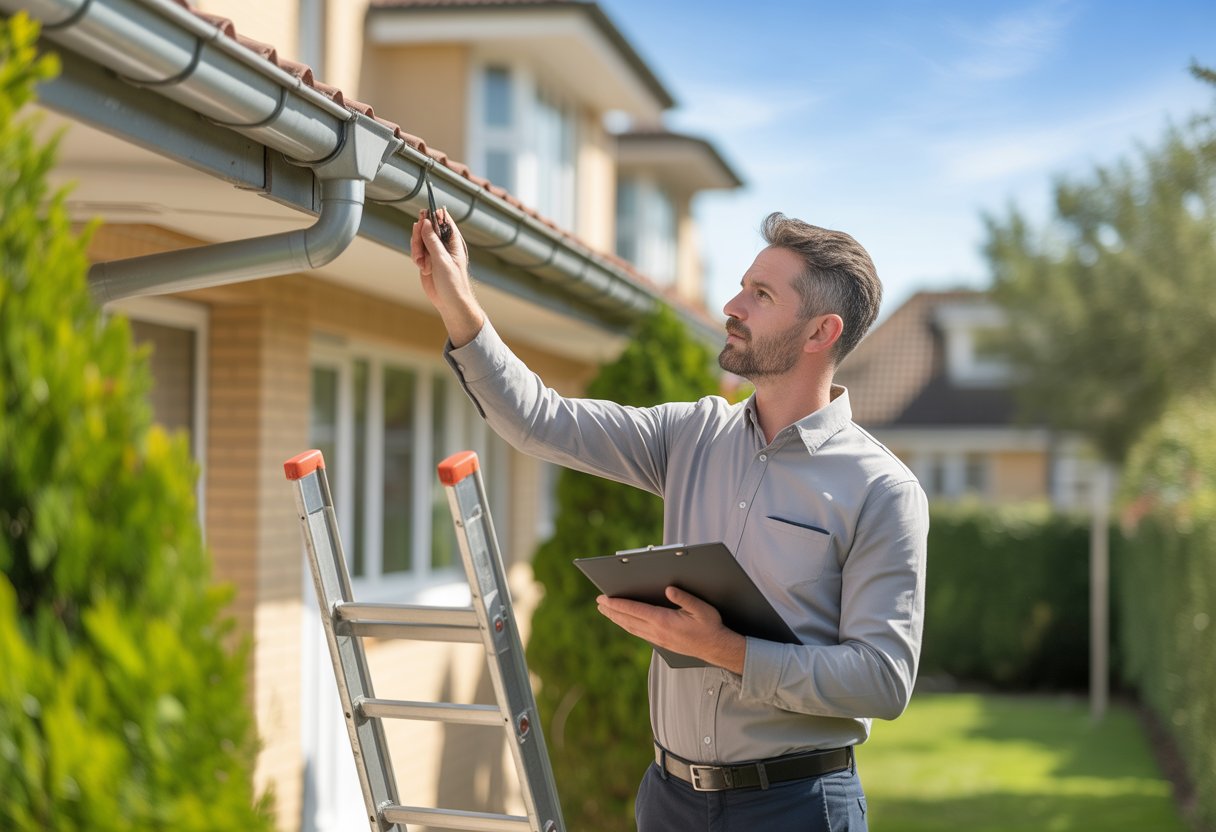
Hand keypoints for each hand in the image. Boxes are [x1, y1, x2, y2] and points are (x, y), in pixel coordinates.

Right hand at [410, 208, 483, 346]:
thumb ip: (432, 241)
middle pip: (427, 228)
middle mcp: (443, 244)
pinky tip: (422, 267)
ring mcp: (434, 252)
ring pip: (419, 240)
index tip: (423, 214)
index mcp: (453, 241)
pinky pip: (416, 251)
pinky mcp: (426, 261)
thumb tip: (425, 222)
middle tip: (418, 245)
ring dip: (417, 249)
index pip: (444, 221)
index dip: (433, 215)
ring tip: (421, 263)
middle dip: (420, 235)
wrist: (451, 303)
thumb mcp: (442, 260)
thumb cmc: (453, 283)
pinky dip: (416, 257)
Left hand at [596, 586, 746, 673]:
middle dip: (612, 610)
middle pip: (628, 620)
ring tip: (606, 611)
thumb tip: (669, 589)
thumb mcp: (702, 609)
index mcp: (664, 621)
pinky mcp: (661, 643)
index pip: (634, 610)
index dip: (617, 603)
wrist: (716, 648)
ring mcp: (658, 639)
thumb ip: (685, 598)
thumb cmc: (711, 626)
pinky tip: (624, 622)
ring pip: (631, 628)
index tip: (604, 598)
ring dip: (616, 619)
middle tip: (599, 603)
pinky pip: (638, 633)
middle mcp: (657, 632)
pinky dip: (627, 626)